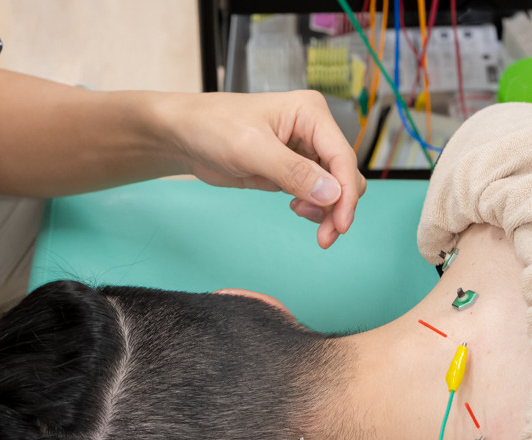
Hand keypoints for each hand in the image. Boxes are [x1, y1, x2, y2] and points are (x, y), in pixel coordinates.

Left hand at [159, 92, 367, 248]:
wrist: (185, 136)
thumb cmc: (212, 127)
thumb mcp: (251, 149)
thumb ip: (293, 172)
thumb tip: (332, 194)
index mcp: (311, 113)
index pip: (342, 157)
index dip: (346, 193)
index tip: (341, 225)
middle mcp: (314, 130)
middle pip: (345, 174)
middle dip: (339, 206)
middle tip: (324, 235)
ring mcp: (305, 151)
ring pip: (335, 187)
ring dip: (328, 209)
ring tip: (300, 214)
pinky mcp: (293, 170)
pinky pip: (318, 194)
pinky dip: (315, 207)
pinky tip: (296, 209)